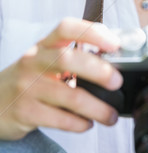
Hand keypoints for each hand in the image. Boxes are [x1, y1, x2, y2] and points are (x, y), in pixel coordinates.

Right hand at [0, 18, 122, 139]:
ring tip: (111, 116)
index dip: (93, 32)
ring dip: (96, 107)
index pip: (67, 28)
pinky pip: (59, 119)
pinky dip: (78, 123)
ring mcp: (28, 87)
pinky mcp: (25, 112)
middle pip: (69, 59)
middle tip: (117, 82)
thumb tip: (114, 60)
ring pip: (68, 96)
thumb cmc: (29, 79)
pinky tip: (87, 124)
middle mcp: (34, 62)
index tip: (115, 43)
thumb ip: (72, 56)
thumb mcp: (45, 61)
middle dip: (98, 70)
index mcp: (44, 45)